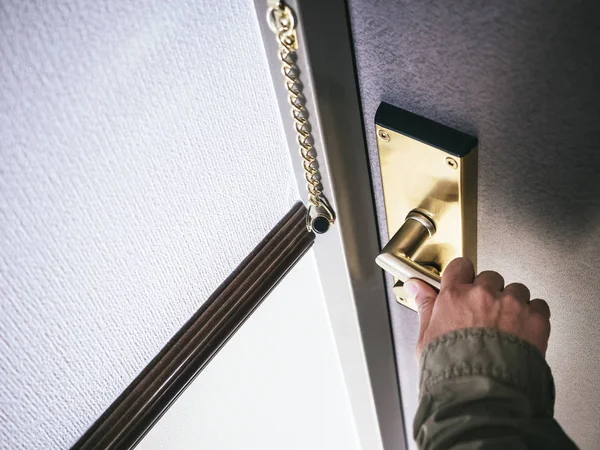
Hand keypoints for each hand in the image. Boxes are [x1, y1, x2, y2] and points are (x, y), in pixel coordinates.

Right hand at [404, 258, 550, 357]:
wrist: (482, 395)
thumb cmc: (452, 371)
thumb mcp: (427, 339)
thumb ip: (425, 307)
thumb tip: (416, 287)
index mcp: (454, 296)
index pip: (460, 267)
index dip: (463, 276)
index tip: (464, 285)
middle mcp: (483, 295)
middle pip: (490, 278)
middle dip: (488, 294)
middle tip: (484, 315)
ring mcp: (511, 305)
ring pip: (516, 290)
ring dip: (512, 304)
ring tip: (504, 328)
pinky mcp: (534, 319)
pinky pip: (539, 305)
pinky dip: (533, 316)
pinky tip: (521, 332)